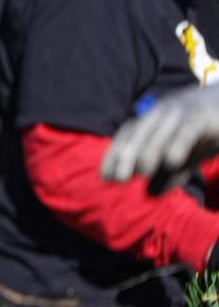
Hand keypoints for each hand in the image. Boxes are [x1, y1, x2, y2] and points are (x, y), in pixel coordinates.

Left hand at [102, 85, 218, 186]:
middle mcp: (159, 114)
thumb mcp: (184, 155)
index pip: (126, 136)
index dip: (114, 156)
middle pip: (137, 134)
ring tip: (143, 172)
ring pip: (160, 131)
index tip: (105, 178)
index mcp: (151, 120)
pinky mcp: (200, 116)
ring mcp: (179, 113)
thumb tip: (151, 194)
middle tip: (119, 179)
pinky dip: (178, 143)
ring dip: (149, 151)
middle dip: (126, 156)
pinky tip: (172, 160)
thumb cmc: (201, 131)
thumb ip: (169, 173)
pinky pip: (186, 130)